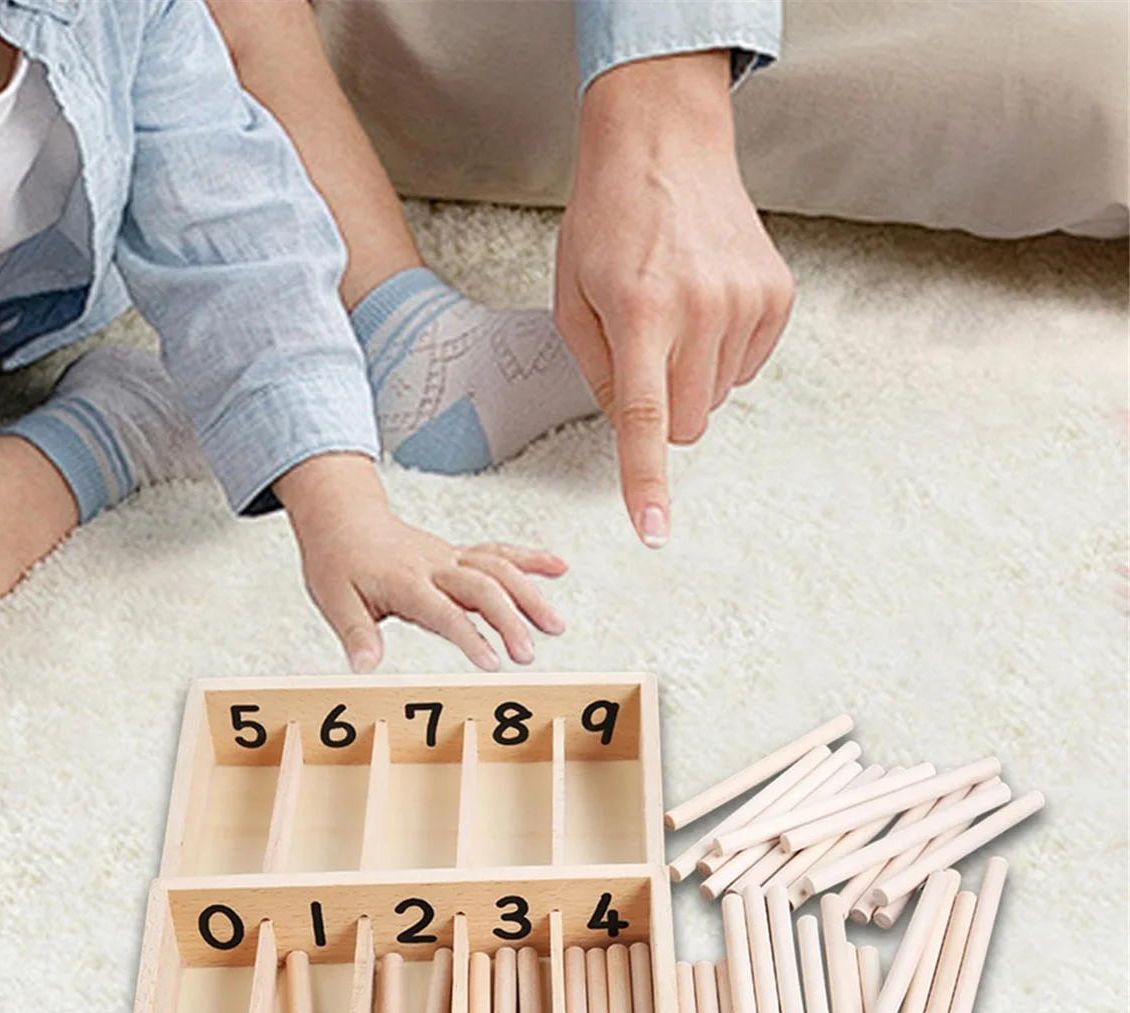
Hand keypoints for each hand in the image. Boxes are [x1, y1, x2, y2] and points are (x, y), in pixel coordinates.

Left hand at [274, 453, 566, 670]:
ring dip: (530, 594)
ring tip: (555, 624)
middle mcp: (434, 566)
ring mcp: (450, 557)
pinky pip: (498, 553)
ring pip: (499, 569)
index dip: (470, 637)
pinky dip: (530, 559)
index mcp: (405, 581)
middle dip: (509, 620)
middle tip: (527, 654)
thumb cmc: (337, 560)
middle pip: (482, 588)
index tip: (493, 664)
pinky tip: (558, 567)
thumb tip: (364, 667)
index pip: (445, 612)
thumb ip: (356, 634)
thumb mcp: (333, 600)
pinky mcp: (458, 555)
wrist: (341, 518)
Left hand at [555, 51, 794, 546]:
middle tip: (644, 355)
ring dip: (692, 377)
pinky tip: (705, 305)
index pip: (643, 418)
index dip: (646, 480)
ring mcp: (748, 301)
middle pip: (690, 424)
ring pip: (719, 397)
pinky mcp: (778, 296)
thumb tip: (634, 431)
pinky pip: (748, 368)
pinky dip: (723, 353)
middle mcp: (702, 308)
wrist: (665, 144)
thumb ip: (595, 374)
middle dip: (664, 412)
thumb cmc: (606, 223)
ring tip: (674, 313)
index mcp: (640, 312)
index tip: (653, 531)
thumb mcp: (572, 299)